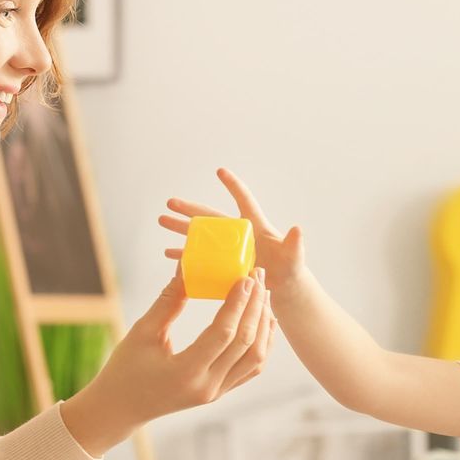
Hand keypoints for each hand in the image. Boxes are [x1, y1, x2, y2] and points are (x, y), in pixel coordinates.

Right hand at [61, 267, 274, 455]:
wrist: (121, 408)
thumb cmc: (124, 369)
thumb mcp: (142, 332)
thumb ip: (168, 301)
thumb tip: (187, 267)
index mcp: (185, 372)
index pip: (223, 333)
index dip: (237, 303)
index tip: (245, 277)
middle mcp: (207, 386)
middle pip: (245, 343)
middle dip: (255, 307)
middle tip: (258, 276)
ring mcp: (216, 392)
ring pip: (255, 358)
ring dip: (263, 324)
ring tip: (263, 295)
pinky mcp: (219, 392)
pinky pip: (251, 368)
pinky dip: (262, 343)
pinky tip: (264, 322)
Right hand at [159, 168, 306, 292]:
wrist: (283, 288)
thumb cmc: (290, 269)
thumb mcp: (292, 257)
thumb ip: (294, 245)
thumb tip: (297, 229)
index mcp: (254, 226)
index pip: (243, 201)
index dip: (233, 186)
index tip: (220, 171)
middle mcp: (237, 235)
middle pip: (210, 218)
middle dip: (190, 210)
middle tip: (170, 203)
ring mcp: (228, 250)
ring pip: (200, 236)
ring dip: (181, 229)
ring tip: (162, 221)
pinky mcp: (223, 265)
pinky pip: (199, 258)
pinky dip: (185, 255)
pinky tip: (169, 254)